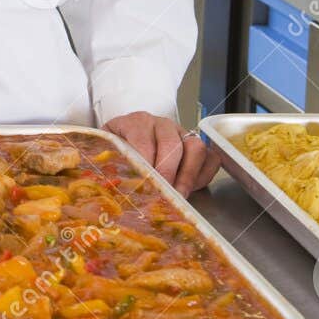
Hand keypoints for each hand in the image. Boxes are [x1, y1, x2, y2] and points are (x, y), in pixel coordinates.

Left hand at [104, 110, 220, 196]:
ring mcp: (182, 133)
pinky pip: (211, 158)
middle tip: (164, 193)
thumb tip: (111, 185)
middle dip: (168, 171)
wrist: (128, 140)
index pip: (142, 139)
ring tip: (178, 195)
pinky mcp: (197, 145)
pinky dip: (203, 176)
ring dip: (188, 175)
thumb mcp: (107, 152)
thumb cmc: (118, 150)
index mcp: (135, 123)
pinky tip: (190, 189)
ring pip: (196, 147)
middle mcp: (161, 124)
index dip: (145, 162)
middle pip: (172, 143)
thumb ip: (109, 162)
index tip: (145, 183)